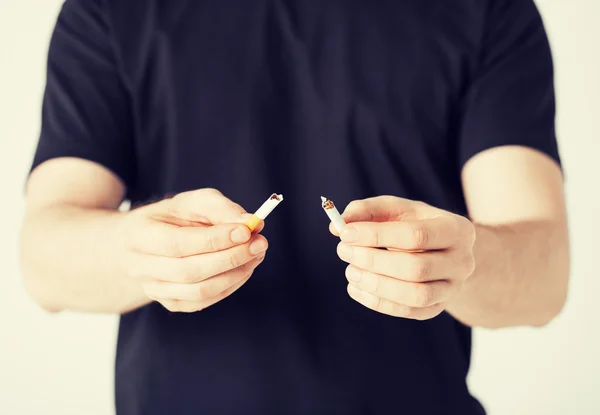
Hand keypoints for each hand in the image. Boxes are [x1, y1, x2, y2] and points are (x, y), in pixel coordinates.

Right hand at [117, 188, 267, 311]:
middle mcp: (141, 267)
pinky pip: (204, 301)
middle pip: (189, 271)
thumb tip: (250, 223)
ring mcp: (154, 290)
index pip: (178, 244)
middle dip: (230, 258)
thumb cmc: (172, 218)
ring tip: (256, 254)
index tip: (246, 231)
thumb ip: (220, 208)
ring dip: (235, 274)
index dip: (214, 240)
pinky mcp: (171, 303)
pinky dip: (230, 285)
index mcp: (139, 235)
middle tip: (260, 243)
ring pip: (199, 292)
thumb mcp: (192, 202)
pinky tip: (244, 268)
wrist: (144, 243)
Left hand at [330, 196, 475, 319]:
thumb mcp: (395, 209)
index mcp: (456, 229)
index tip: (345, 234)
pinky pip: (408, 311)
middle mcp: (462, 262)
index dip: (377, 235)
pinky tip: (356, 287)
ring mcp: (452, 289)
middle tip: (343, 251)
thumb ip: (367, 210)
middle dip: (373, 260)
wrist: (443, 251)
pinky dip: (377, 302)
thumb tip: (339, 225)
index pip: (416, 235)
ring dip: (376, 285)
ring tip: (350, 271)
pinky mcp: (436, 308)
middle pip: (416, 268)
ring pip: (415, 295)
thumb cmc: (414, 223)